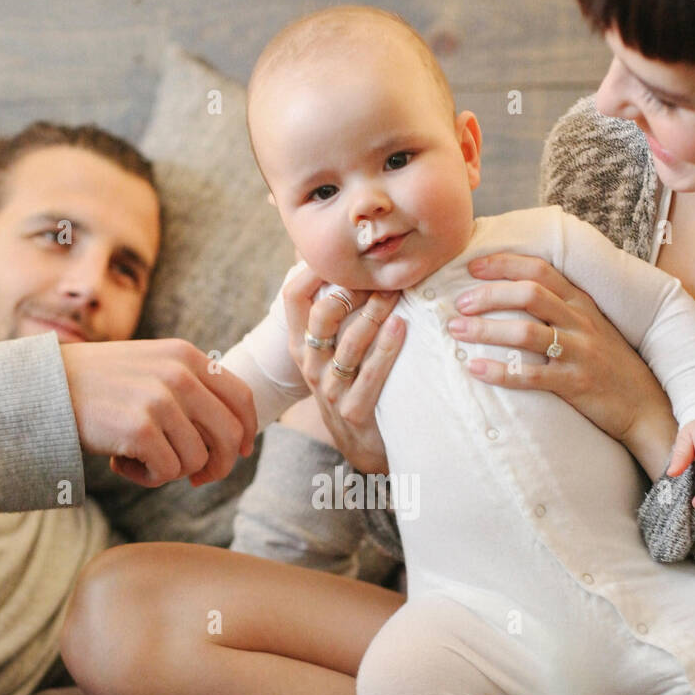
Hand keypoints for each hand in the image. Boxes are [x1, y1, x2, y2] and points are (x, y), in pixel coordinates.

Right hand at [60, 338, 256, 487]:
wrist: (46, 387)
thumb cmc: (100, 385)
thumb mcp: (152, 367)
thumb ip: (191, 387)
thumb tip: (233, 435)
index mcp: (187, 357)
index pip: (241, 398)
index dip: (247, 431)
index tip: (241, 452)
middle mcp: (180, 375)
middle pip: (229, 436)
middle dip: (219, 466)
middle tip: (198, 478)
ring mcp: (160, 400)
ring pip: (197, 460)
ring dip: (171, 470)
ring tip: (139, 457)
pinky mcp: (141, 428)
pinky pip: (168, 472)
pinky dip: (148, 477)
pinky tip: (121, 463)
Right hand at [281, 262, 404, 474]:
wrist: (362, 445)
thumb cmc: (352, 384)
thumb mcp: (333, 350)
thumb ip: (335, 312)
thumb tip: (340, 259)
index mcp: (301, 345)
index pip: (293, 297)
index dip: (311, 269)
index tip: (340, 248)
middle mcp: (310, 364)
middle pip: (323, 315)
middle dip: (353, 289)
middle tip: (381, 272)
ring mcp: (330, 389)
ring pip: (350, 343)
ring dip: (376, 313)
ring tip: (398, 292)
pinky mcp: (353, 410)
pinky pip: (371, 375)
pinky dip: (387, 349)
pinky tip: (402, 326)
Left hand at [450, 251, 677, 476]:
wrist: (644, 403)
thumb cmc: (609, 364)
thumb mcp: (590, 327)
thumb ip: (559, 310)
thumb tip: (514, 297)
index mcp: (581, 303)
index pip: (540, 270)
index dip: (504, 264)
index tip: (472, 267)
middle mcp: (580, 321)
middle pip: (529, 294)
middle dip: (488, 295)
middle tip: (459, 303)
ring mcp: (579, 352)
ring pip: (526, 332)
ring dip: (486, 329)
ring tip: (456, 330)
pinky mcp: (575, 384)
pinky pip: (531, 375)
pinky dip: (499, 371)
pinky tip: (475, 369)